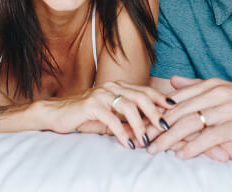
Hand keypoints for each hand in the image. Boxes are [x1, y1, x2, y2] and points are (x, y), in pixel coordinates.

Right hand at [40, 81, 173, 149]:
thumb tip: (147, 130)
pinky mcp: (91, 105)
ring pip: (128, 107)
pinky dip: (122, 133)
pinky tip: (128, 144)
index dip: (160, 98)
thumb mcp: (109, 116)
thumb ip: (126, 120)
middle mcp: (112, 87)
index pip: (144, 90)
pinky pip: (111, 120)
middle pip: (141, 96)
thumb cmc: (85, 115)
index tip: (174, 108)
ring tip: (145, 140)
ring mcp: (101, 94)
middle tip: (164, 127)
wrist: (57, 113)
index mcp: (118, 86)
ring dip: (139, 126)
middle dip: (155, 112)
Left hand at [148, 76, 231, 158]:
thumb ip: (197, 86)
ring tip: (154, 148)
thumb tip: (173, 80)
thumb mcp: (225, 88)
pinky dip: (194, 147)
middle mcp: (217, 93)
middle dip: (157, 126)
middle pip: (179, 111)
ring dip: (169, 138)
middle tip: (139, 138)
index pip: (176, 98)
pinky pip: (210, 137)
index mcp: (212, 84)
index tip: (141, 122)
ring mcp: (228, 108)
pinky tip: (182, 154)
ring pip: (190, 124)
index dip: (156, 111)